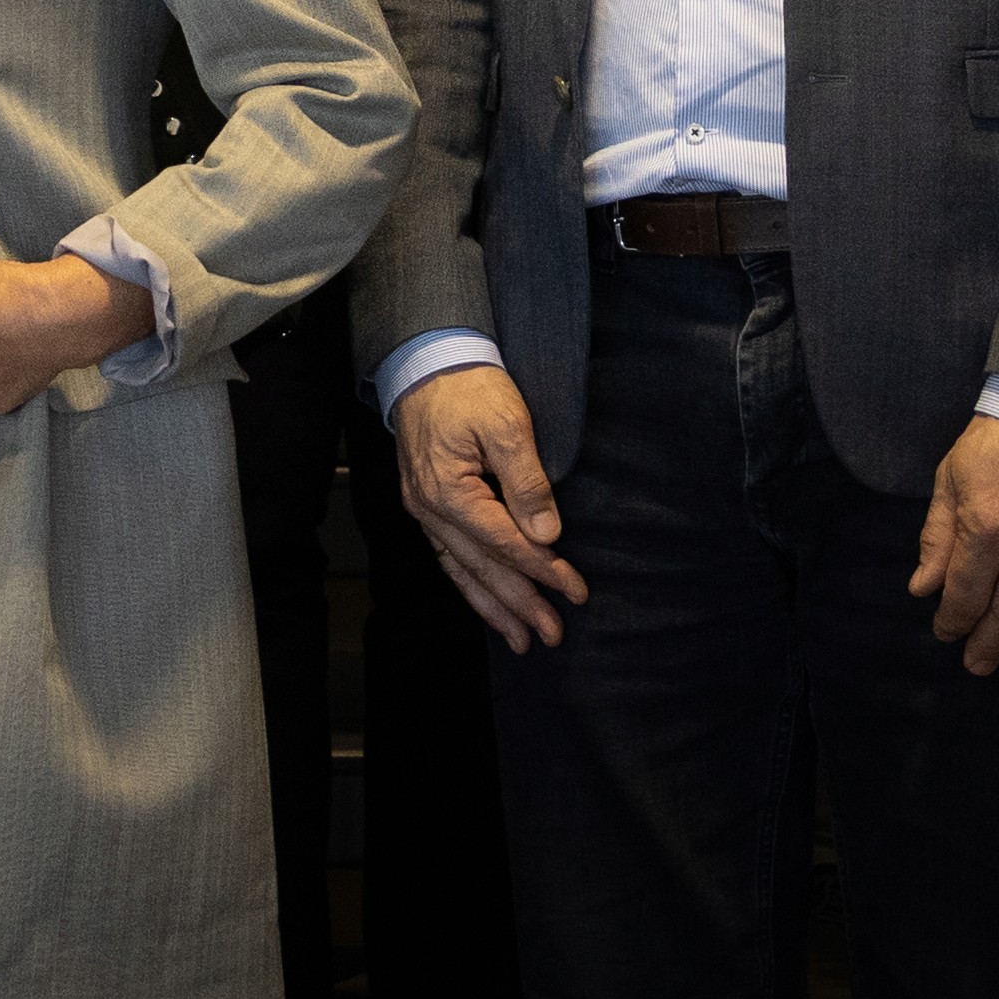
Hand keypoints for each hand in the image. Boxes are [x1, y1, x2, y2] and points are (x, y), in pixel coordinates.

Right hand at [390, 363, 588, 651]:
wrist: (425, 358)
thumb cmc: (468, 386)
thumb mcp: (507, 424)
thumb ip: (527, 481)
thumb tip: (546, 533)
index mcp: (449, 490)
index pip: (505, 542)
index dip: (543, 570)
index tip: (576, 591)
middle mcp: (430, 508)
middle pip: (481, 566)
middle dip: (519, 604)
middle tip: (553, 634)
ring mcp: (423, 508)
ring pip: (460, 569)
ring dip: (491, 606)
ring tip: (520, 640)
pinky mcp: (425, 503)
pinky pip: (447, 555)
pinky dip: (469, 583)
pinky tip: (485, 601)